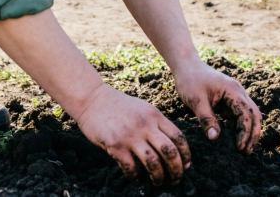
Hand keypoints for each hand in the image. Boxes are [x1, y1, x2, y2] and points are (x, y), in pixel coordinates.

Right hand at [74, 83, 191, 184]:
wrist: (92, 98)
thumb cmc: (118, 105)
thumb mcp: (143, 108)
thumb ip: (156, 124)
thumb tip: (170, 146)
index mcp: (155, 115)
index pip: (178, 137)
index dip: (186, 155)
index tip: (186, 165)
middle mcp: (145, 125)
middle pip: (170, 152)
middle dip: (176, 170)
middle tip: (176, 179)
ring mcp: (130, 135)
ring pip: (153, 162)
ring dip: (158, 177)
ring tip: (158, 182)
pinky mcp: (115, 144)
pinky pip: (130, 167)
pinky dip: (134, 175)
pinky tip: (134, 176)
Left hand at [174, 62, 262, 152]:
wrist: (186, 66)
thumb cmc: (190, 80)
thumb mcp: (196, 100)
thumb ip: (206, 119)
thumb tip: (214, 138)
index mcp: (233, 90)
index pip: (246, 114)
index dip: (245, 131)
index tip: (239, 147)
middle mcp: (238, 92)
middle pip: (254, 114)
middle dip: (253, 134)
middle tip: (247, 152)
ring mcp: (235, 96)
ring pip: (250, 115)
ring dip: (249, 131)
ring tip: (244, 149)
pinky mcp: (229, 100)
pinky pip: (240, 115)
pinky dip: (241, 127)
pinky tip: (236, 139)